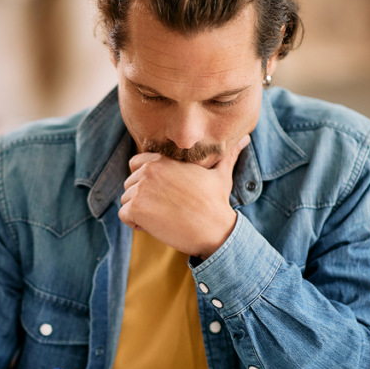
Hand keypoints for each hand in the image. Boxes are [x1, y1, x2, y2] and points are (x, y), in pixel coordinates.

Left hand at [119, 135, 250, 258]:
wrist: (214, 230)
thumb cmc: (216, 203)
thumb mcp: (220, 174)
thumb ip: (226, 155)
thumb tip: (245, 139)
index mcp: (162, 160)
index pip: (136, 164)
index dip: (147, 181)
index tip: (165, 193)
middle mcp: (148, 171)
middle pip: (129, 185)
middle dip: (143, 198)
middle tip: (169, 208)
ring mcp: (140, 189)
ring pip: (126, 201)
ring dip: (141, 212)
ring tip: (165, 216)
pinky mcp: (136, 209)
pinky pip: (124, 216)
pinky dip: (137, 225)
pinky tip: (159, 225)